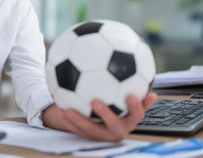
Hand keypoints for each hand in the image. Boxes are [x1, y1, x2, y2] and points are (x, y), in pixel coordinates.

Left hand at [42, 92, 156, 141]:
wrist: (102, 123)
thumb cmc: (116, 104)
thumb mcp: (126, 98)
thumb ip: (134, 86)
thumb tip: (141, 65)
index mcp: (129, 119)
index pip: (136, 115)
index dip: (135, 107)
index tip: (130, 95)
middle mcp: (117, 129)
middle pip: (113, 124)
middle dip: (105, 114)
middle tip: (95, 101)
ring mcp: (102, 135)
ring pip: (91, 130)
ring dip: (79, 120)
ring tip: (68, 110)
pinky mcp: (89, 137)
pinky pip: (77, 130)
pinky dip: (68, 122)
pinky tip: (61, 111)